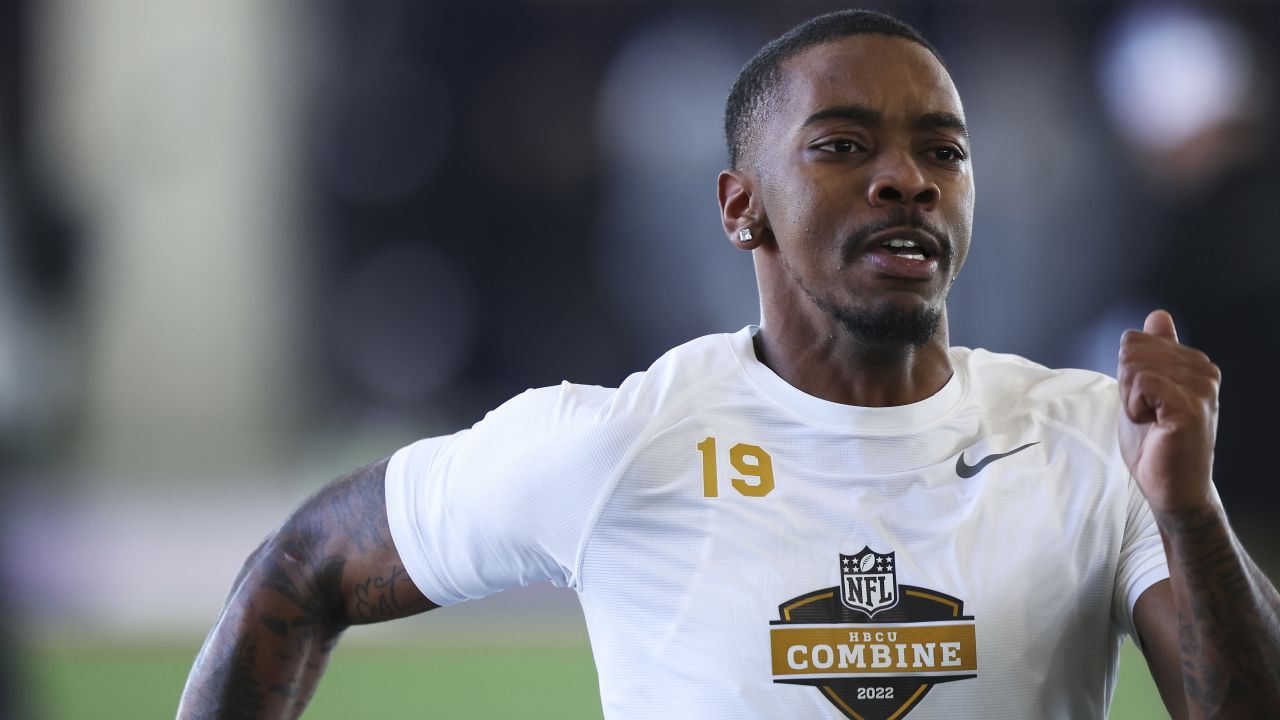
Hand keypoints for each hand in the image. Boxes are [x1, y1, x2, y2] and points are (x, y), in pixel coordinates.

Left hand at [1117, 310, 1219, 517]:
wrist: (1171, 488)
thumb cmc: (1156, 443)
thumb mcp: (1147, 390)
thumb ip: (1153, 354)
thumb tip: (1158, 315)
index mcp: (1195, 364)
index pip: (1136, 340)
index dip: (1126, 373)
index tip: (1144, 401)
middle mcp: (1204, 370)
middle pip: (1132, 350)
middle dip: (1126, 384)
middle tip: (1147, 413)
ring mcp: (1201, 387)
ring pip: (1134, 365)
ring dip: (1130, 398)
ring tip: (1152, 420)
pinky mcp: (1190, 405)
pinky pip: (1141, 382)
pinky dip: (1134, 405)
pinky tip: (1152, 424)